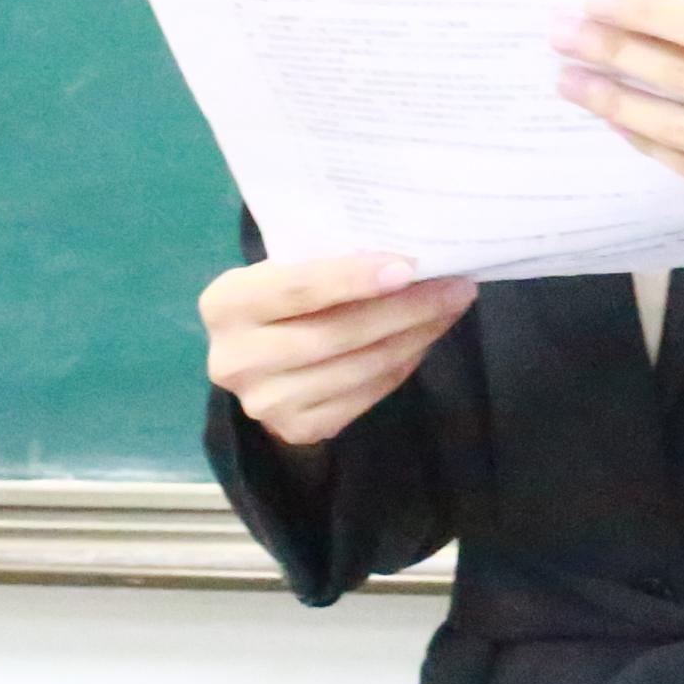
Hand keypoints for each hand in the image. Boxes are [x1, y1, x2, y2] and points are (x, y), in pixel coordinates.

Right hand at [199, 252, 475, 446]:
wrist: (259, 358)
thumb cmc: (285, 295)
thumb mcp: (288, 267)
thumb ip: (327, 260)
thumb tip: (410, 254)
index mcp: (226, 303)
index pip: (298, 288)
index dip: (354, 278)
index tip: (408, 267)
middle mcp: (235, 359)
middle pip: (338, 333)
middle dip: (407, 308)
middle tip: (457, 287)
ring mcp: (265, 402)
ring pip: (360, 367)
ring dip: (417, 336)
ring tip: (450, 308)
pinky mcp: (297, 429)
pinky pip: (367, 394)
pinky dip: (404, 363)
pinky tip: (423, 339)